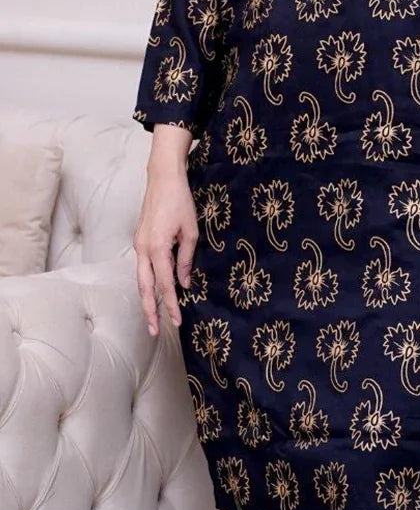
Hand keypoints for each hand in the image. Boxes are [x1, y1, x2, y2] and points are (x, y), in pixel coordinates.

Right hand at [134, 124, 196, 336]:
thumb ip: (186, 260)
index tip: (177, 322)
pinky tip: (153, 296)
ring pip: (140, 280)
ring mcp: (139, 245)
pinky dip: (147, 285)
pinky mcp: (140, 242)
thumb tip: (184, 284)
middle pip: (144, 287)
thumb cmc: (179, 202)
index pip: (164, 284)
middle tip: (155, 332)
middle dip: (150, 311)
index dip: (171, 305)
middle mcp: (143, 249)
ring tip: (153, 319)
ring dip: (146, 300)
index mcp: (157, 247)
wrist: (162, 178)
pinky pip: (142, 269)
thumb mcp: (190, 232)